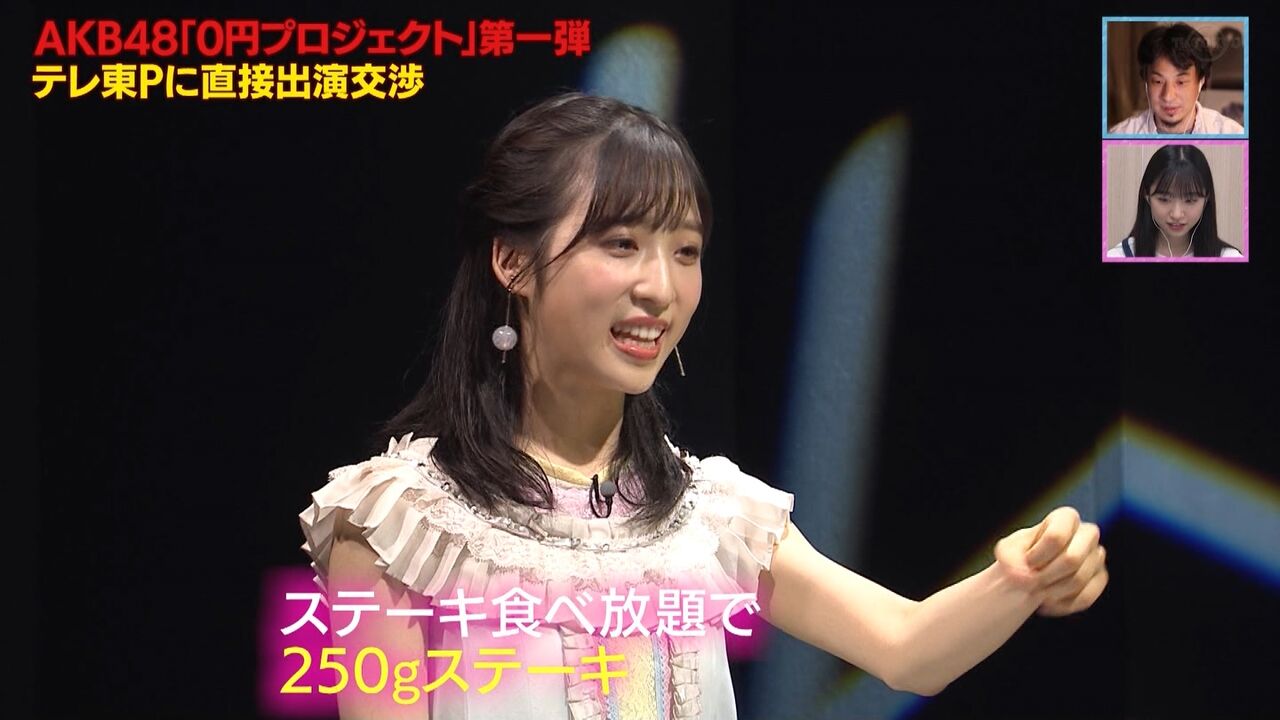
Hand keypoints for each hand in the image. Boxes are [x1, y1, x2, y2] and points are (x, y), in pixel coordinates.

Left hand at [993, 506, 1107, 616]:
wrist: (1030, 571)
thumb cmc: (1020, 554)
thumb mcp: (1007, 550)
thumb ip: (1008, 558)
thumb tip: (1022, 576)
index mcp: (1066, 517)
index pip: (1056, 537)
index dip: (1038, 555)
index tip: (1027, 562)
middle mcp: (1087, 533)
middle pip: (1072, 559)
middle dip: (1046, 576)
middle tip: (1030, 583)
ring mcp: (1097, 556)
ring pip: (1079, 580)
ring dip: (1051, 592)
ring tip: (1035, 592)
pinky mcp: (1100, 578)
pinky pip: (1086, 597)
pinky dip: (1062, 605)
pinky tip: (1046, 604)